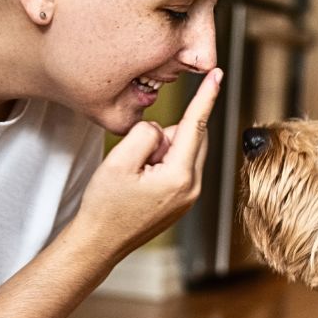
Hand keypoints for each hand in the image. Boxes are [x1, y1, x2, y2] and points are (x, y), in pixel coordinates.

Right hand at [75, 69, 221, 259]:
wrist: (100, 242)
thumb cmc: (105, 206)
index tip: (217, 75)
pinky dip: (162, 163)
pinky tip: (141, 181)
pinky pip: (178, 166)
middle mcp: (192, 187)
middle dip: (164, 135)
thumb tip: (159, 129)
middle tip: (137, 157)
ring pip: (183, 151)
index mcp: (179, 176)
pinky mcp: (183, 201)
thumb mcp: (119, 160)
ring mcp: (190, 197)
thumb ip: (145, 133)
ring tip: (136, 175)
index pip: (195, 125)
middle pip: (190, 137)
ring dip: (161, 151)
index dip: (205, 97)